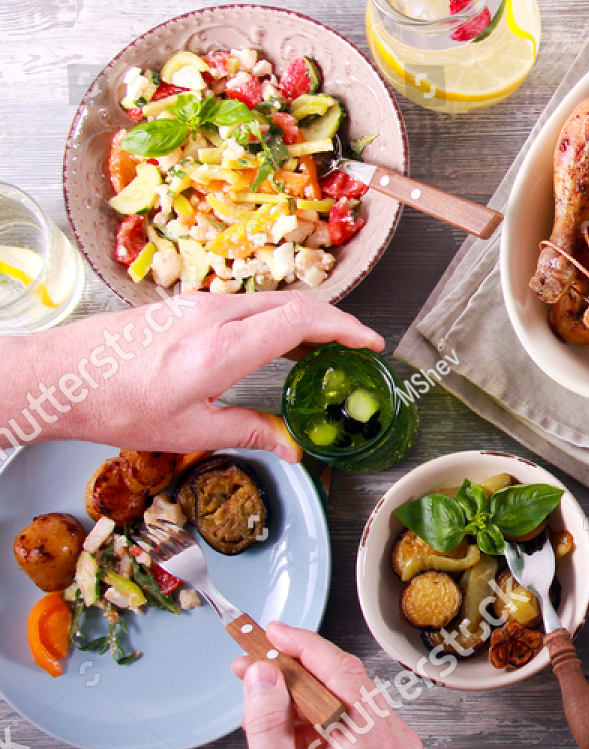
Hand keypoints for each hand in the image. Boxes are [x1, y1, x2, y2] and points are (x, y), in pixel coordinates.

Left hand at [7, 291, 382, 459]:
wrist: (60, 378)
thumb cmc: (116, 406)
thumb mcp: (190, 430)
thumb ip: (250, 432)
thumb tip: (291, 448)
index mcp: (223, 348)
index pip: (302, 321)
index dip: (344, 328)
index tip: (369, 342)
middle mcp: (214, 316)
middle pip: (294, 303)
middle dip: (335, 321)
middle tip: (357, 346)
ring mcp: (199, 305)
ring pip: (271, 300)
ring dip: (306, 318)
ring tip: (324, 349)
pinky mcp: (186, 305)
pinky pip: (247, 303)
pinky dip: (276, 318)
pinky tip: (276, 343)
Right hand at [232, 623, 421, 748]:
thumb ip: (266, 729)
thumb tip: (261, 675)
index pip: (339, 673)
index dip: (301, 644)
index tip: (269, 631)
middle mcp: (397, 746)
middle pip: (345, 680)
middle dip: (294, 667)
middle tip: (251, 661)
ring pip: (349, 697)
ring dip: (304, 691)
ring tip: (259, 694)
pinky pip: (356, 720)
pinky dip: (320, 714)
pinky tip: (286, 722)